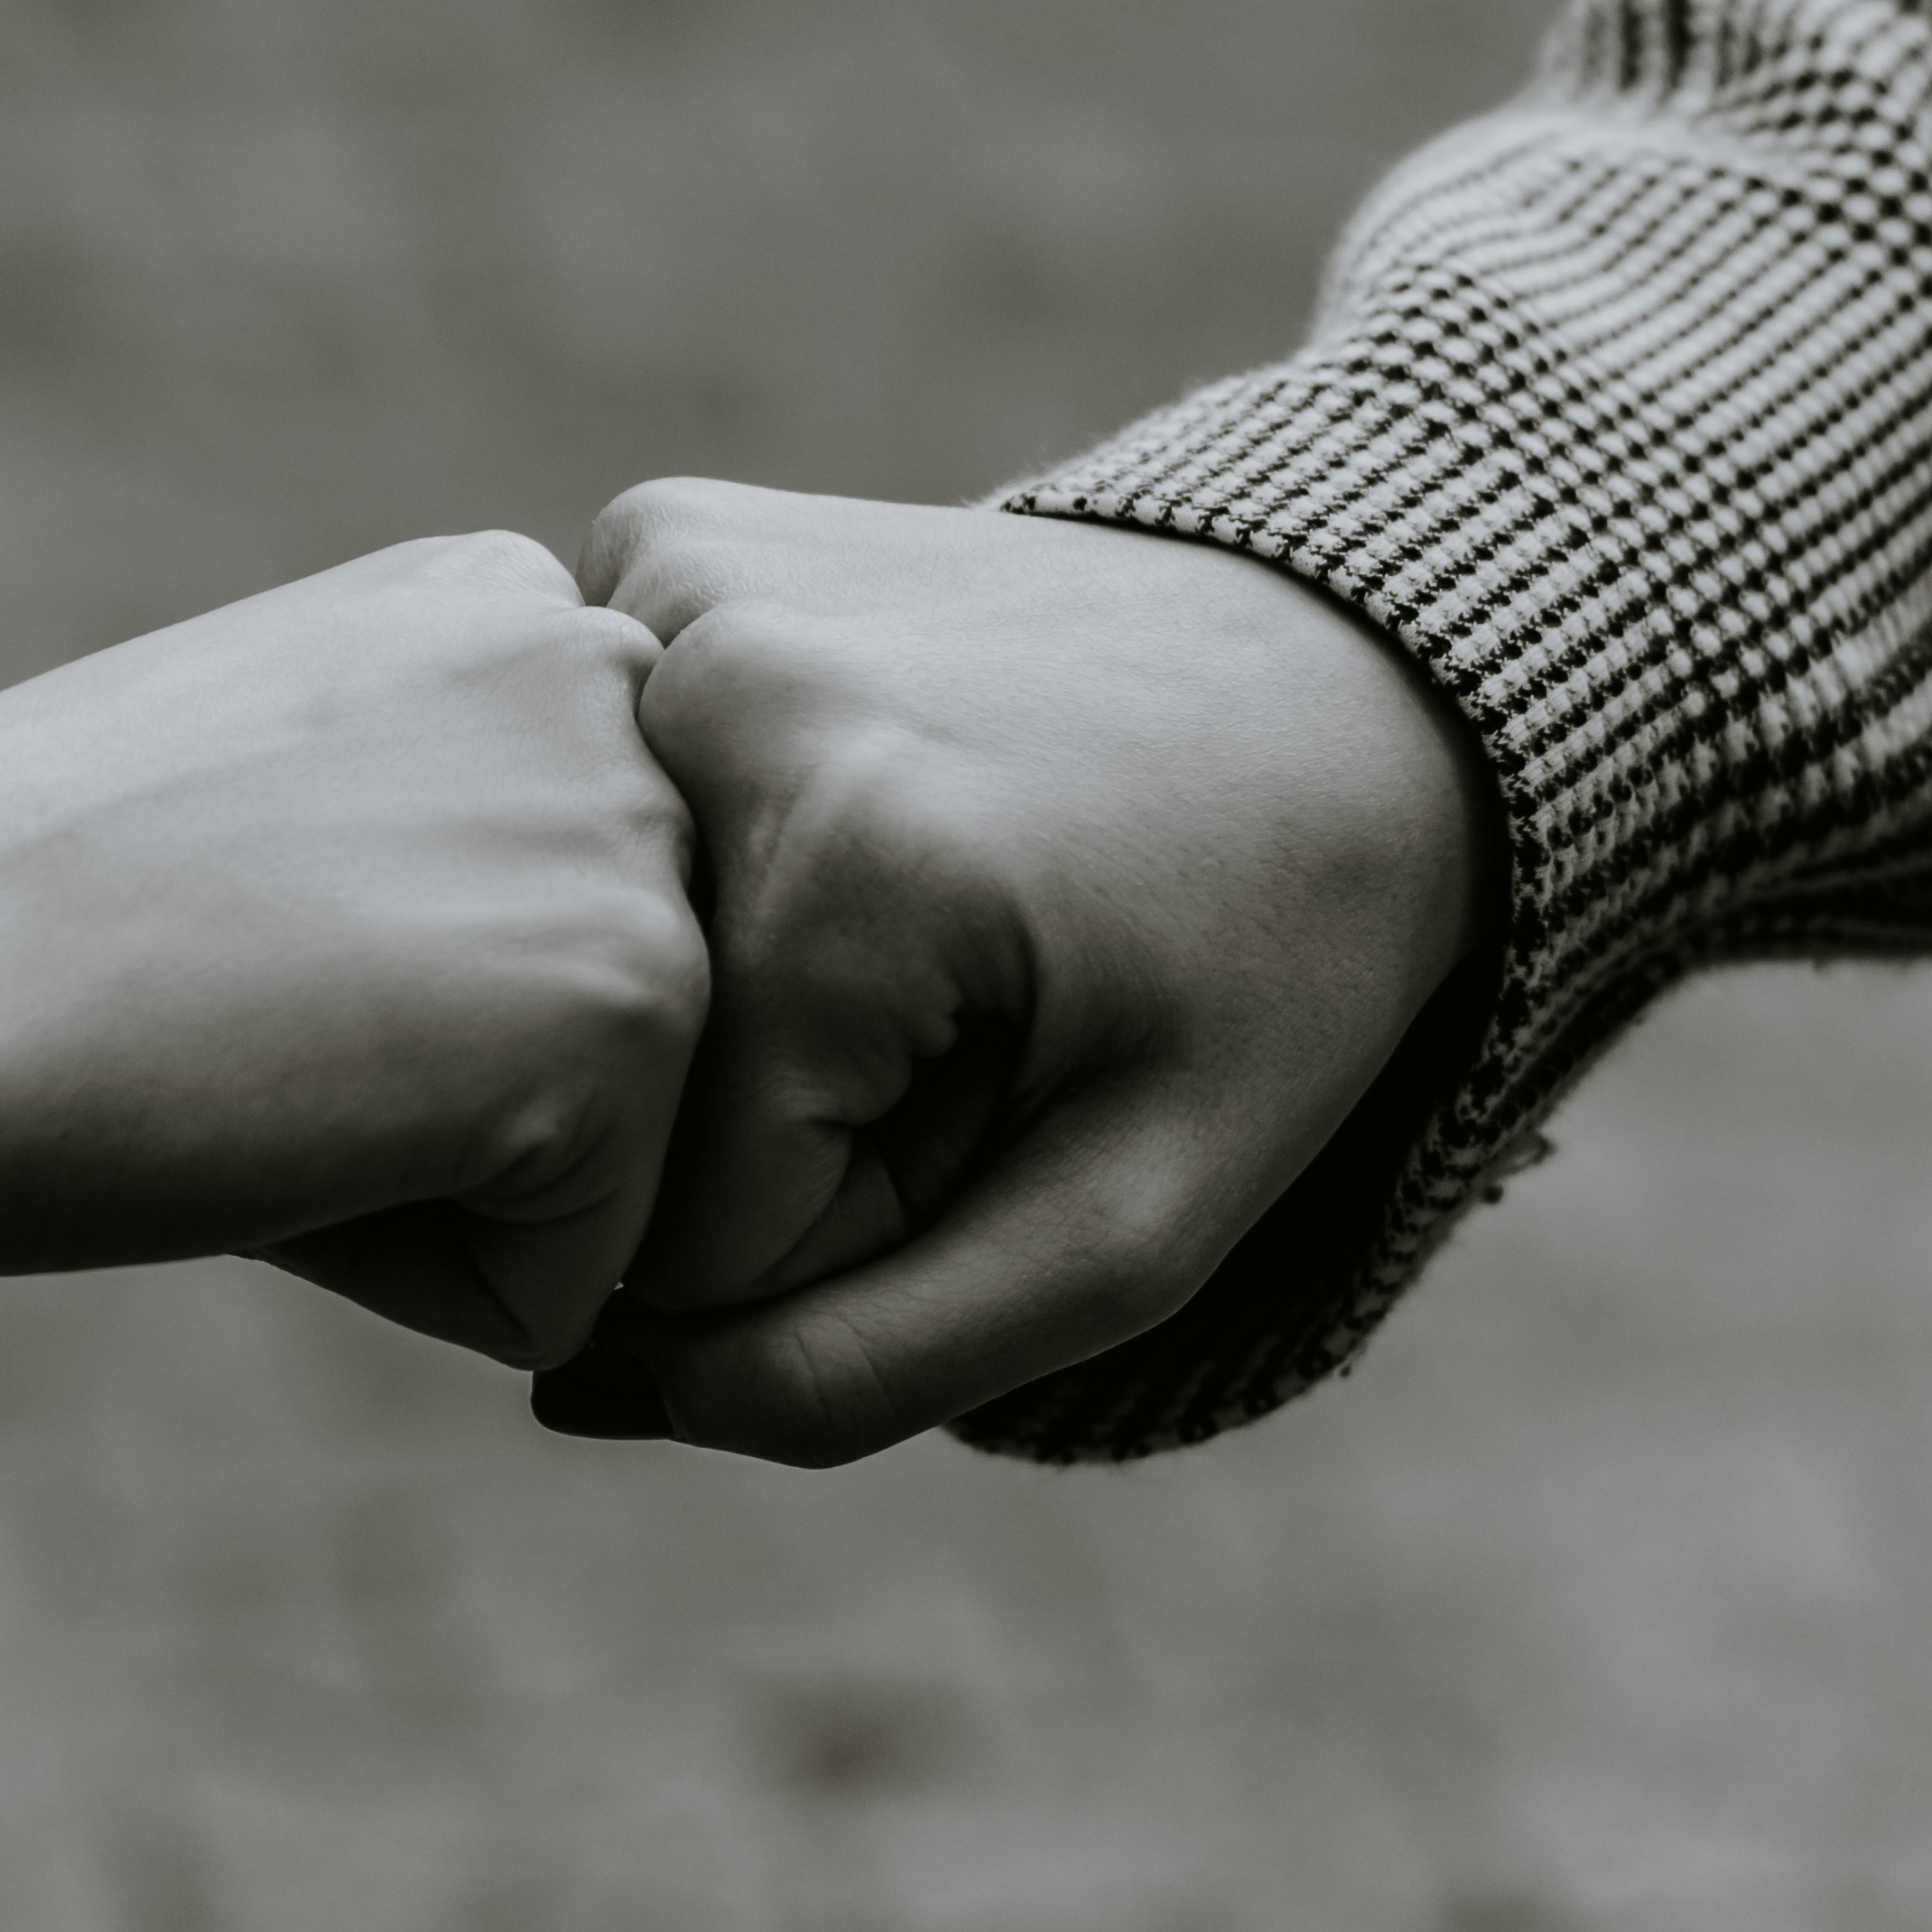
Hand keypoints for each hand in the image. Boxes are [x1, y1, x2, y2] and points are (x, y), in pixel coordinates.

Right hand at [0, 532, 705, 1367]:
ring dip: (415, 1184)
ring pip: (605, 1167)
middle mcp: (612, 683)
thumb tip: (535, 1009)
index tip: (211, 936)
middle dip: (428, 1096)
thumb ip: (437, 831)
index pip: (555, 921)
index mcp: (514, 610)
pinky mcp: (634, 1010)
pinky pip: (571, 1279)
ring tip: (241, 1060)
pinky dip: (405, 1278)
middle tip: (217, 1004)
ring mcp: (641, 840)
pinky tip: (260, 1139)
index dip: (377, 996)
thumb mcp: (270, 784)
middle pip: (603, 1044)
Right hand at [556, 481, 1491, 1459]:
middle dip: (775, 1113)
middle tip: (968, 1017)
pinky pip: (593, 794)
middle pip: (622, 1075)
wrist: (1361, 663)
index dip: (844, 1232)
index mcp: (846, 857)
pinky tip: (848, 802)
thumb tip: (570, 1399)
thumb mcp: (1134, 1231)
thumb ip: (868, 1372)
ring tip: (917, 908)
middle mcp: (715, 684)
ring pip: (591, 942)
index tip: (995, 1119)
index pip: (688, 1222)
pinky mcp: (653, 532)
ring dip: (728, 984)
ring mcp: (666, 582)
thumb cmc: (1267, 966)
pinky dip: (700, 842)